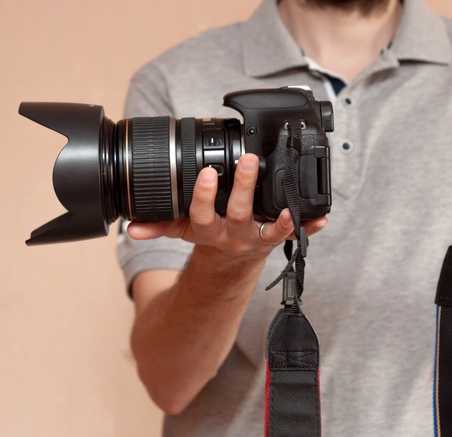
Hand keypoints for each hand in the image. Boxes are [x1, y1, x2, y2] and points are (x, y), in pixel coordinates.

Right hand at [126, 154, 327, 257]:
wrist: (229, 262)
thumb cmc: (208, 232)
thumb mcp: (181, 230)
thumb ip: (158, 225)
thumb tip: (130, 227)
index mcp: (208, 230)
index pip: (201, 213)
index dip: (203, 195)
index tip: (207, 172)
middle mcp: (233, 235)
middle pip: (240, 212)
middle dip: (244, 187)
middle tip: (248, 160)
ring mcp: (257, 238)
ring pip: (270, 224)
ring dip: (281, 214)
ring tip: (289, 200)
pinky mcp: (276, 238)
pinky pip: (295, 234)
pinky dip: (309, 226)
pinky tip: (321, 218)